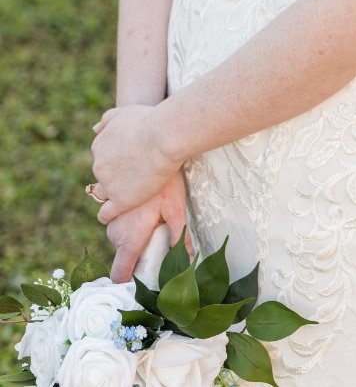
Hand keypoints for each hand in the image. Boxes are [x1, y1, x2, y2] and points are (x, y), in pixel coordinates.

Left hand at [89, 104, 178, 221]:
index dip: (117, 161)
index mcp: (99, 145)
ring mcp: (109, 184)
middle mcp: (99, 165)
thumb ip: (108, 119)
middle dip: (115, 177)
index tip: (131, 162)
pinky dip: (108, 215)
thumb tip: (94, 129)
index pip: (103, 158)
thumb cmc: (151, 120)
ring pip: (104, 194)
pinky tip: (115, 215)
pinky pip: (107, 213)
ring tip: (128, 196)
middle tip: (136, 176)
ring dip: (112, 195)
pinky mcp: (121, 200)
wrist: (165, 137)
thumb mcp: (125, 111)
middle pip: (103, 176)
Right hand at [105, 169, 191, 283]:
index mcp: (130, 238)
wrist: (154, 143)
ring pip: (112, 219)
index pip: (120, 272)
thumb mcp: (177, 211)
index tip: (135, 278)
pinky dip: (116, 193)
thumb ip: (179, 238)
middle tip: (154, 224)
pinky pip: (106, 196)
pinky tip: (134, 181)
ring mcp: (103, 209)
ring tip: (146, 200)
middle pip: (119, 243)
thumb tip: (188, 259)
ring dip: (125, 215)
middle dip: (134, 238)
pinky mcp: (100, 188)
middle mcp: (113, 227)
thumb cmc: (169, 182)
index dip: (126, 278)